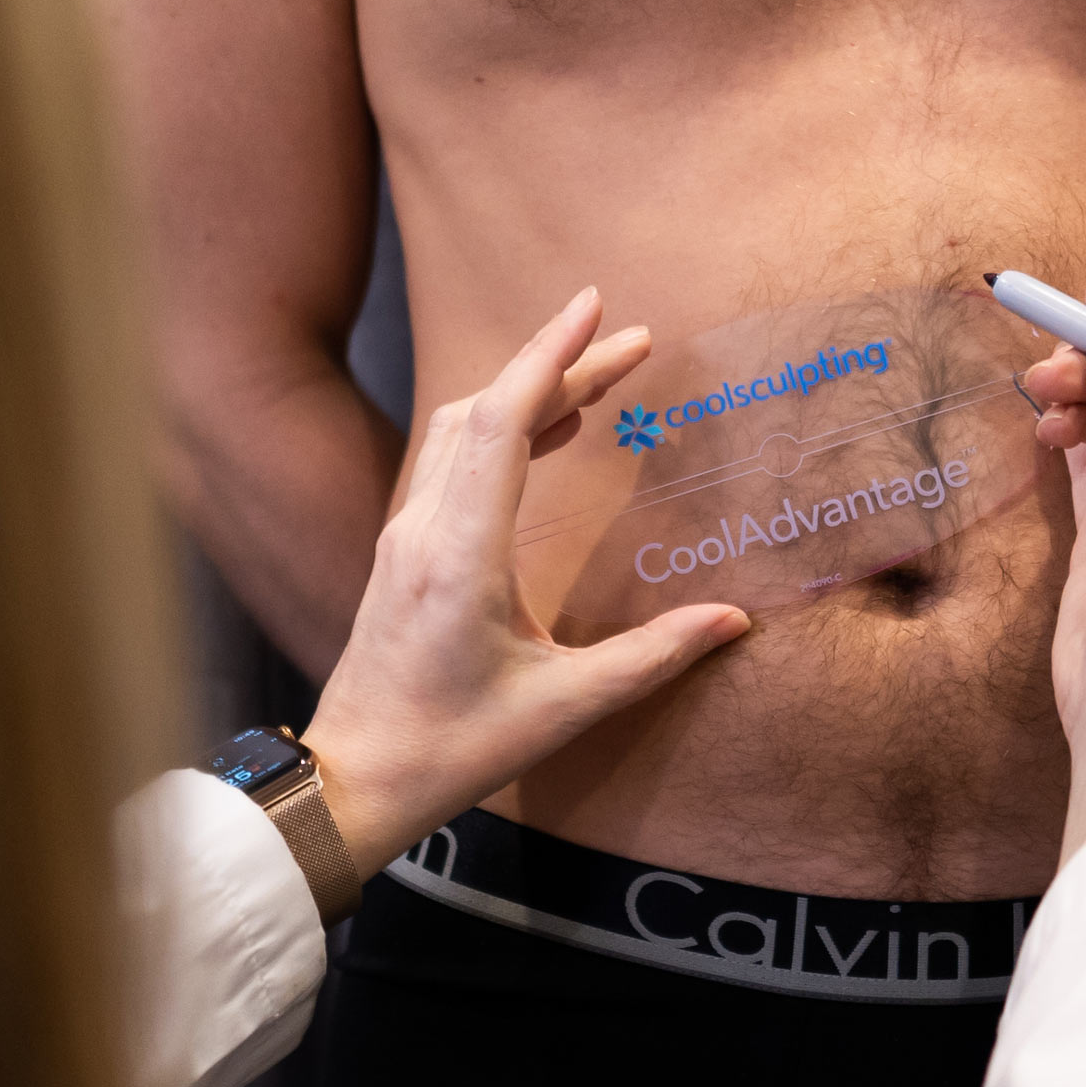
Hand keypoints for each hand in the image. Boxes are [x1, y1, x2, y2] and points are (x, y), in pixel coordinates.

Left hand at [302, 288, 750, 879]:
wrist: (353, 780)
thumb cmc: (450, 749)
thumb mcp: (563, 709)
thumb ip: (651, 658)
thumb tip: (732, 620)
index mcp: (460, 552)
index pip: (503, 421)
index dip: (552, 356)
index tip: (596, 306)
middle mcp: (424, 527)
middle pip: (486, 409)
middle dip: (559, 363)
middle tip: (632, 340)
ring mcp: (406, 535)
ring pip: (462, 429)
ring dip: (528, 392)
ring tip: (598, 377)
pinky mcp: (404, 551)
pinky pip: (451, 461)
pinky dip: (503, 428)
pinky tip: (546, 434)